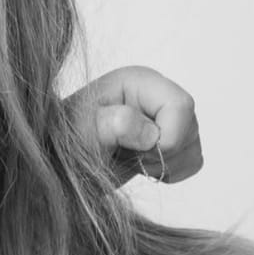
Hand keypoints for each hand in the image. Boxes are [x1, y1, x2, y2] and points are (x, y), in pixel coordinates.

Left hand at [68, 66, 203, 187]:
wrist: (59, 164)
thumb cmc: (66, 144)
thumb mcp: (83, 132)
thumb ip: (115, 125)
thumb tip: (150, 133)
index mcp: (140, 82)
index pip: (181, 106)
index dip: (168, 137)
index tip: (137, 152)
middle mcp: (156, 96)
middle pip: (191, 127)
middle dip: (164, 153)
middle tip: (129, 158)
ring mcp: (164, 118)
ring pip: (194, 145)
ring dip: (167, 165)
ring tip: (132, 162)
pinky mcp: (169, 141)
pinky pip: (192, 160)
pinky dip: (173, 172)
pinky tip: (143, 168)